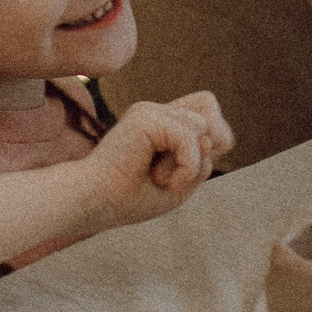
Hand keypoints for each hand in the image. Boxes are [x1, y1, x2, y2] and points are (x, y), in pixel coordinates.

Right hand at [78, 91, 231, 230]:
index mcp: (161, 123)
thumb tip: (207, 138)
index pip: (208, 110)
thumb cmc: (130, 199)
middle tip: (176, 172)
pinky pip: (189, 138)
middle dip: (206, 146)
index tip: (185, 170)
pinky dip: (185, 166)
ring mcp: (148, 111)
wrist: (96, 203)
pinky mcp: (144, 118)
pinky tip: (161, 178)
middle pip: (209, 107)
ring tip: (161, 177)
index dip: (214, 139)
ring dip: (189, 162)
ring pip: (202, 125)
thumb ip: (201, 162)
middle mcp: (154, 111)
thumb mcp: (180, 184)